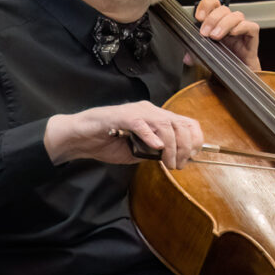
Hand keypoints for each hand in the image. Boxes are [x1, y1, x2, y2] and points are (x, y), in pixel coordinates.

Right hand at [45, 101, 203, 168]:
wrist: (81, 138)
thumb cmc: (108, 143)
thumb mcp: (138, 151)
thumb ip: (156, 152)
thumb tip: (176, 159)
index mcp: (156, 117)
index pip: (186, 122)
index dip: (194, 140)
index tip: (191, 157)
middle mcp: (149, 111)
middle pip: (179, 124)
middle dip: (185, 147)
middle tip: (179, 164)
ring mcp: (135, 112)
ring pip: (164, 124)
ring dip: (170, 147)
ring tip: (168, 162)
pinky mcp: (120, 116)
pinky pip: (140, 123)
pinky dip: (151, 135)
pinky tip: (156, 147)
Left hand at [189, 0, 258, 71]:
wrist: (240, 76)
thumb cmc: (225, 63)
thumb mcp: (205, 57)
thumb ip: (195, 55)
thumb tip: (186, 58)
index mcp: (217, 23)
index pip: (213, 5)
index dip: (206, 6)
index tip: (198, 17)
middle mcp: (229, 24)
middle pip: (223, 9)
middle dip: (212, 19)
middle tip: (205, 33)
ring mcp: (242, 29)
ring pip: (236, 16)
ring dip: (224, 24)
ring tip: (216, 36)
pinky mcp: (252, 38)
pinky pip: (251, 27)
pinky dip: (241, 27)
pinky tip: (233, 33)